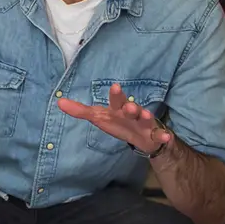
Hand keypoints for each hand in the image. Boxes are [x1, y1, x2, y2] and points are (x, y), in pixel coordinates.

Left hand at [57, 83, 172, 154]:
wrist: (145, 137)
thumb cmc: (120, 123)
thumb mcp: (100, 118)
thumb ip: (81, 111)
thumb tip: (59, 102)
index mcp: (118, 109)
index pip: (115, 101)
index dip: (115, 95)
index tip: (115, 86)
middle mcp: (133, 113)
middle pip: (131, 108)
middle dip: (130, 105)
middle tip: (128, 104)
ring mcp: (145, 124)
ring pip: (146, 119)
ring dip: (146, 116)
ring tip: (146, 114)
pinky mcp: (155, 135)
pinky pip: (160, 135)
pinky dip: (163, 135)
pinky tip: (165, 136)